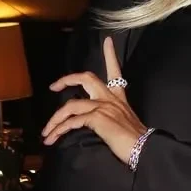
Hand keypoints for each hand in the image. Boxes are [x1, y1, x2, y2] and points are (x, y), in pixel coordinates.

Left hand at [41, 37, 148, 165]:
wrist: (144, 149)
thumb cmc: (135, 140)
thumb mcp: (123, 122)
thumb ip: (109, 117)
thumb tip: (94, 122)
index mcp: (118, 98)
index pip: (115, 71)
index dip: (110, 55)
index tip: (107, 41)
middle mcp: (110, 98)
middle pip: (86, 78)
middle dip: (66, 79)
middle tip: (53, 87)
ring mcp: (103, 107)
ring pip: (70, 105)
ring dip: (54, 120)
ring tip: (46, 134)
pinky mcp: (97, 118)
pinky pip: (72, 121)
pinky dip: (59, 130)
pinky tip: (53, 138)